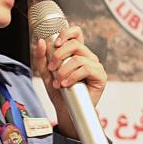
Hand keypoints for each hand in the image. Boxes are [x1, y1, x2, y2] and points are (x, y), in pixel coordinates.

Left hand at [32, 25, 106, 140]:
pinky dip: (73, 76)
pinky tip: (66, 84)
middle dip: (59, 55)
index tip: (56, 43)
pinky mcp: (101, 77)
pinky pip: (87, 69)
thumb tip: (41, 41)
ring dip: (64, 70)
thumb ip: (42, 58)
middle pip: (75, 44)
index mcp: (76, 52)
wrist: (67, 111)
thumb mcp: (46, 73)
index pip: (76, 33)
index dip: (66, 33)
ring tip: (58, 82)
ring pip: (78, 59)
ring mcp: (95, 66)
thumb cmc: (60, 92)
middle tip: (51, 68)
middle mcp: (88, 57)